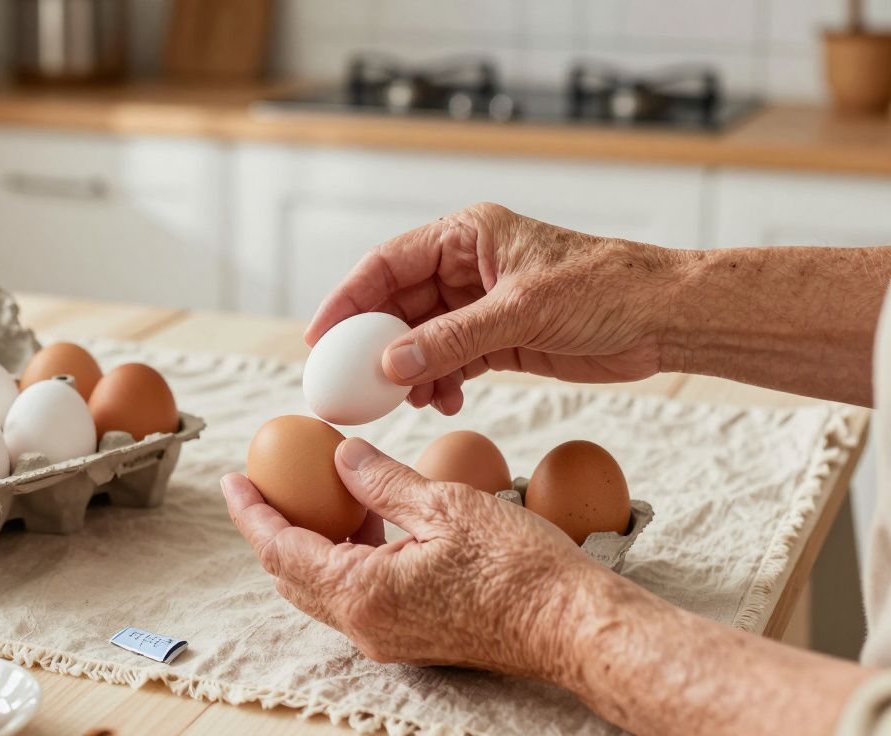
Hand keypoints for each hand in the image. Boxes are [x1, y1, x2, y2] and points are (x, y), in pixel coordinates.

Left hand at [221, 437, 596, 676]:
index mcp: (360, 592)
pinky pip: (358, 596)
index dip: (252, 511)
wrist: (571, 624)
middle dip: (274, 527)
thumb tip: (340, 455)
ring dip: (315, 541)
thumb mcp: (443, 504)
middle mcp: (363, 626)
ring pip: (324, 588)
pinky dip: (348, 558)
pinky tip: (371, 520)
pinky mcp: (411, 639)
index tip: (233, 478)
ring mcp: (386, 639)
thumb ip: (382, 479)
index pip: (280, 549)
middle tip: (268, 483)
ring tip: (323, 491)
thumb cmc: (516, 565)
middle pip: (291, 574)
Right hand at [304, 203, 683, 414]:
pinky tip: (440, 401)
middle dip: (375, 344)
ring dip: (408, 370)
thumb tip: (390, 366)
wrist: (663, 318)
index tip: (321, 338)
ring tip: (406, 400)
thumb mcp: (522, 311)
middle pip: (398, 304)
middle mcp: (467, 266)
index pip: (388, 263)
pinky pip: (449, 361)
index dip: (348, 299)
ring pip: (420, 338)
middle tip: (352, 383)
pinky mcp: (499, 339)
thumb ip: (453, 339)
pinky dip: (438, 382)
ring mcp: (481, 305)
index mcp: (467, 236)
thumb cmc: (604, 289)